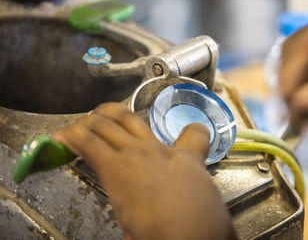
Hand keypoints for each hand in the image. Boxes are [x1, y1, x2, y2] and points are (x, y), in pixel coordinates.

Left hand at [54, 103, 236, 239]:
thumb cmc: (201, 226)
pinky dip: (72, 137)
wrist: (189, 233)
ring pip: (107, 124)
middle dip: (112, 114)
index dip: (193, 131)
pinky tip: (63, 138)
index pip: (194, 134)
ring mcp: (136, 155)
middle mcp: (159, 150)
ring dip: (90, 122)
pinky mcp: (115, 168)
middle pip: (132, 119)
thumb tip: (191, 207)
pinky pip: (88, 143)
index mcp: (187, 160)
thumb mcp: (209, 205)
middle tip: (101, 117)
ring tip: (79, 125)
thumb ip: (197, 195)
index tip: (190, 132)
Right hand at [280, 8, 307, 127]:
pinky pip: (294, 75)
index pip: (306, 46)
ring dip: (294, 97)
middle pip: (291, 55)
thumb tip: (300, 101)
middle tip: (305, 121)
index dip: (292, 78)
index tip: (292, 109)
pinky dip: (299, 97)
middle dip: (293, 90)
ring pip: (287, 66)